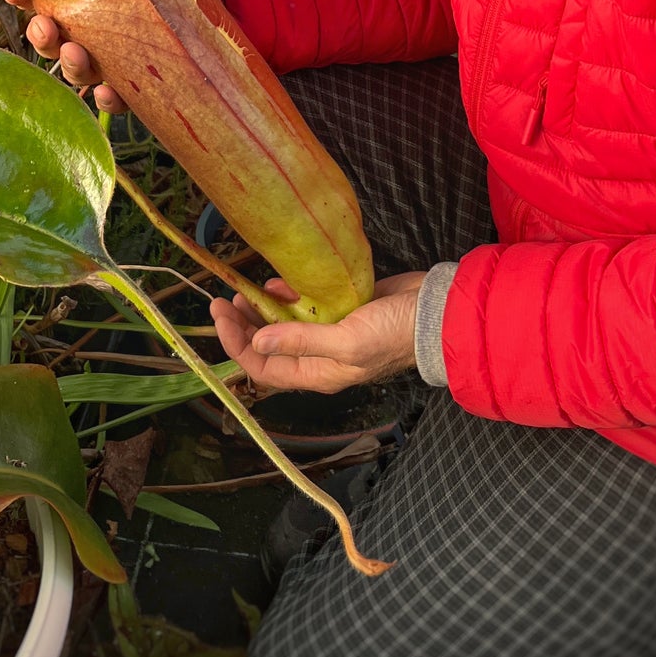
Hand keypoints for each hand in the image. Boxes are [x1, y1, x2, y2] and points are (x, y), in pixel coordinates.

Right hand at [6, 0, 214, 115]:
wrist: (214, 7)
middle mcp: (92, 32)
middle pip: (54, 40)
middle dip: (43, 36)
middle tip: (46, 27)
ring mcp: (113, 60)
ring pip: (79, 70)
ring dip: (72, 65)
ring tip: (76, 53)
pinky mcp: (138, 85)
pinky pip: (117, 99)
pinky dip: (109, 98)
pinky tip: (109, 90)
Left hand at [210, 272, 425, 394]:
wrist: (435, 314)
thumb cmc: (393, 333)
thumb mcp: (346, 340)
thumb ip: (302, 341)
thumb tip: (257, 342)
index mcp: (317, 373)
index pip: (263, 366)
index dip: (236, 343)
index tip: (220, 314)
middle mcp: (319, 357)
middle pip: (269, 346)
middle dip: (243, 325)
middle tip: (225, 298)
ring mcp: (329, 332)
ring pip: (283, 325)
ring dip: (263, 309)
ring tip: (247, 289)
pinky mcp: (340, 310)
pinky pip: (304, 307)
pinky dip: (288, 296)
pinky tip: (279, 283)